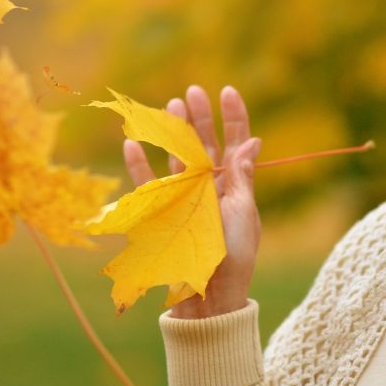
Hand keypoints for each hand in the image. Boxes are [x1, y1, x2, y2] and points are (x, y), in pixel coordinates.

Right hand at [122, 85, 261, 318]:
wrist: (209, 293)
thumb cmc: (234, 255)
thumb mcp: (245, 213)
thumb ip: (243, 177)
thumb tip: (253, 141)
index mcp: (234, 185)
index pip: (235, 143)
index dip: (233, 116)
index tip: (226, 91)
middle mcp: (208, 186)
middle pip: (203, 143)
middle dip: (199, 116)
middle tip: (193, 91)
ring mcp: (183, 197)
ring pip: (176, 156)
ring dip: (172, 131)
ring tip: (170, 106)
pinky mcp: (161, 211)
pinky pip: (147, 184)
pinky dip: (138, 164)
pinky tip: (132, 143)